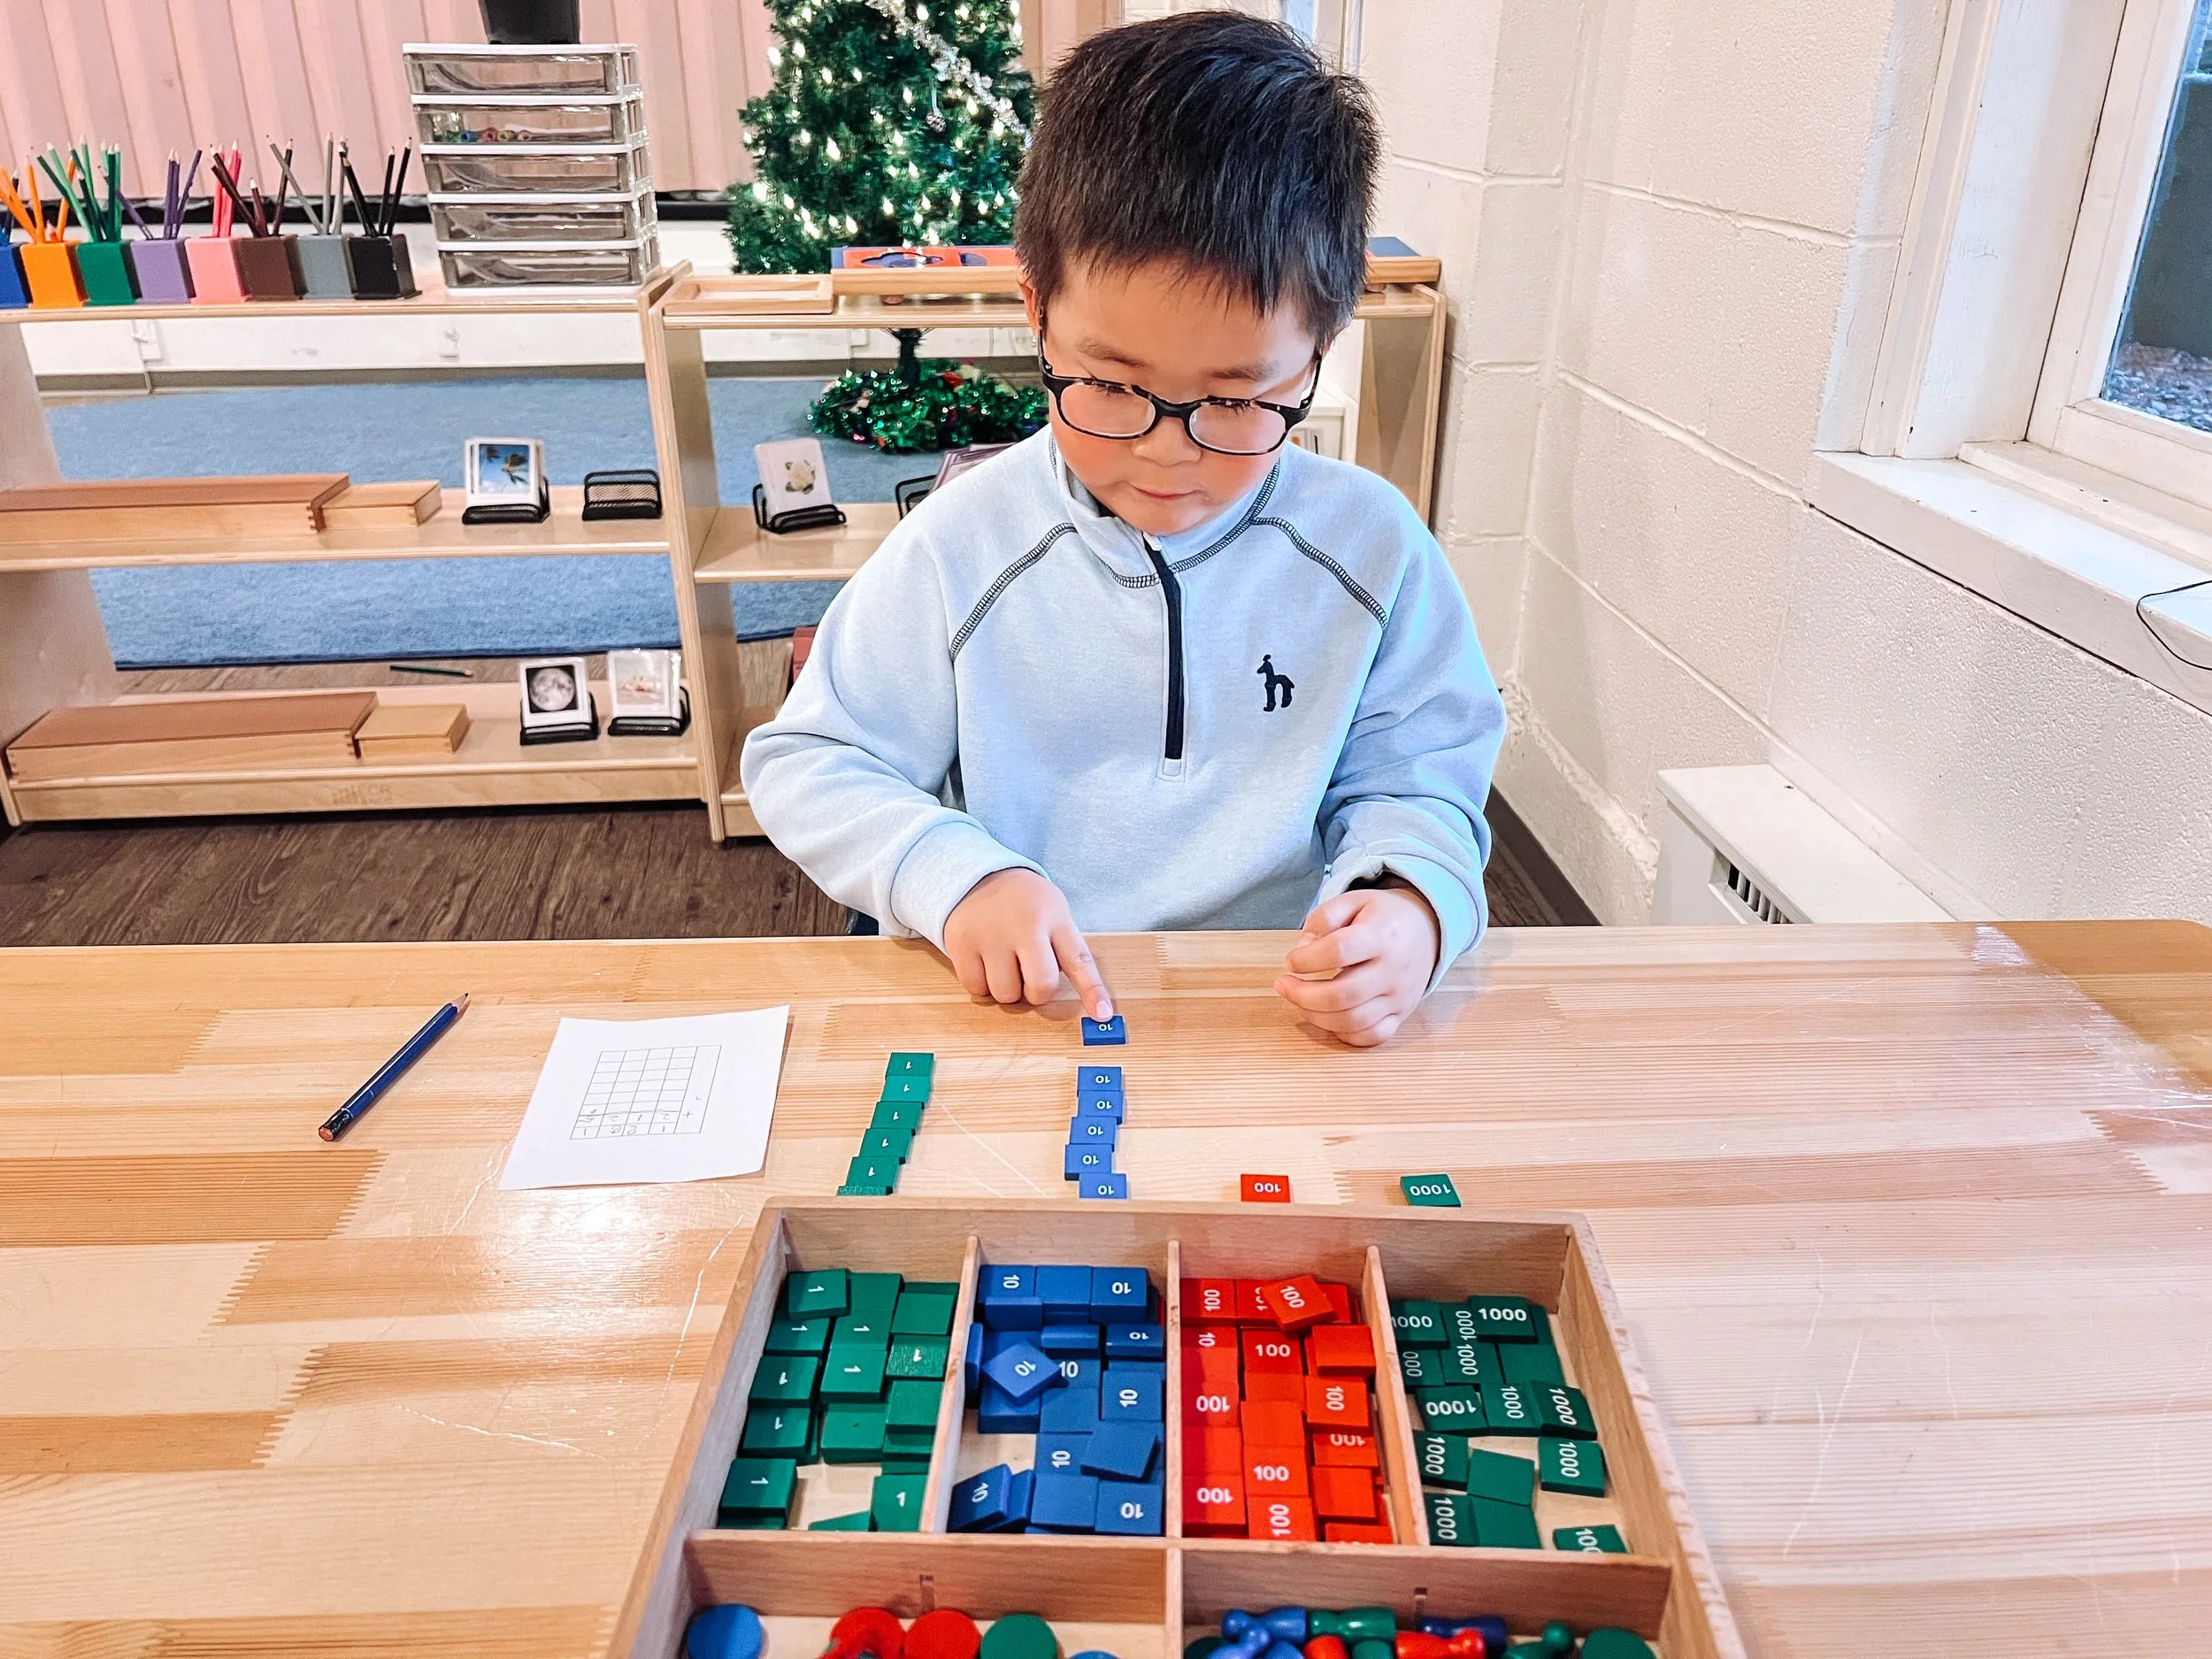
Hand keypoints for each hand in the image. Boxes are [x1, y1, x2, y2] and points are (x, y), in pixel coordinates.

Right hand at [943, 868, 1113, 1019]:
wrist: (977, 875)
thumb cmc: (1025, 904)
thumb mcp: (1054, 913)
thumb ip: (1066, 952)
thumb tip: (1086, 1004)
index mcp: (1055, 918)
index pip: (1080, 960)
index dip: (1093, 991)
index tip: (1102, 1015)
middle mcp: (1024, 925)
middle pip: (1041, 986)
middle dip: (1038, 993)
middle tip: (1030, 976)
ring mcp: (990, 934)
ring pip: (1006, 994)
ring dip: (1008, 989)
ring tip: (1004, 962)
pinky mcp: (961, 943)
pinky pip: (976, 989)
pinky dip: (982, 984)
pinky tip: (984, 961)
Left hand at [1274, 880, 1439, 1046]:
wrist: (1427, 929)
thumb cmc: (1382, 916)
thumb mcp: (1353, 900)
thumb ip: (1323, 918)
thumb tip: (1302, 950)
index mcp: (1381, 936)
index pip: (1338, 951)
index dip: (1306, 959)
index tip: (1291, 961)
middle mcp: (1393, 970)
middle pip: (1342, 995)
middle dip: (1302, 995)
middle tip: (1283, 985)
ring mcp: (1399, 997)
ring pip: (1352, 1021)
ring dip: (1315, 1016)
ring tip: (1299, 1000)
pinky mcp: (1401, 1015)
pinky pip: (1371, 1036)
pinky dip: (1343, 1033)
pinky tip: (1326, 1017)